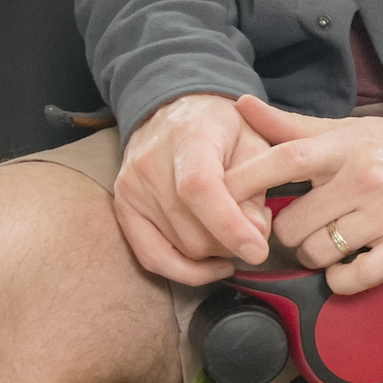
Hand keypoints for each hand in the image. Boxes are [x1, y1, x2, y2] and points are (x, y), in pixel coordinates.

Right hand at [113, 93, 273, 285]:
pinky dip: (187, 270)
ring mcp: (131, 189)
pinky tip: (215, 264)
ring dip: (216, 252)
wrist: (176, 112)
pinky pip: (152, 257)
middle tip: (256, 226)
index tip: (258, 251)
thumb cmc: (224, 128)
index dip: (229, 225)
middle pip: (193, 230)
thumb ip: (258, 183)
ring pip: (180, 248)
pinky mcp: (123, 208)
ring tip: (235, 229)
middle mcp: (149, 164)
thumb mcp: (255, 141)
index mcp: (188, 137)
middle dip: (233, 241)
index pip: (199, 189)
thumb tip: (256, 232)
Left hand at [222, 95, 382, 293]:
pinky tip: (344, 265)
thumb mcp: (349, 131)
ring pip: (318, 253)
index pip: (286, 161)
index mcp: (347, 149)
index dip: (246, 181)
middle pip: (293, 224)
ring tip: (327, 242)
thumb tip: (240, 105)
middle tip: (301, 226)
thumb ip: (293, 127)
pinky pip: (354, 276)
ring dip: (313, 255)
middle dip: (287, 232)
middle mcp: (367, 180)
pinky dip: (340, 279)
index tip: (219, 196)